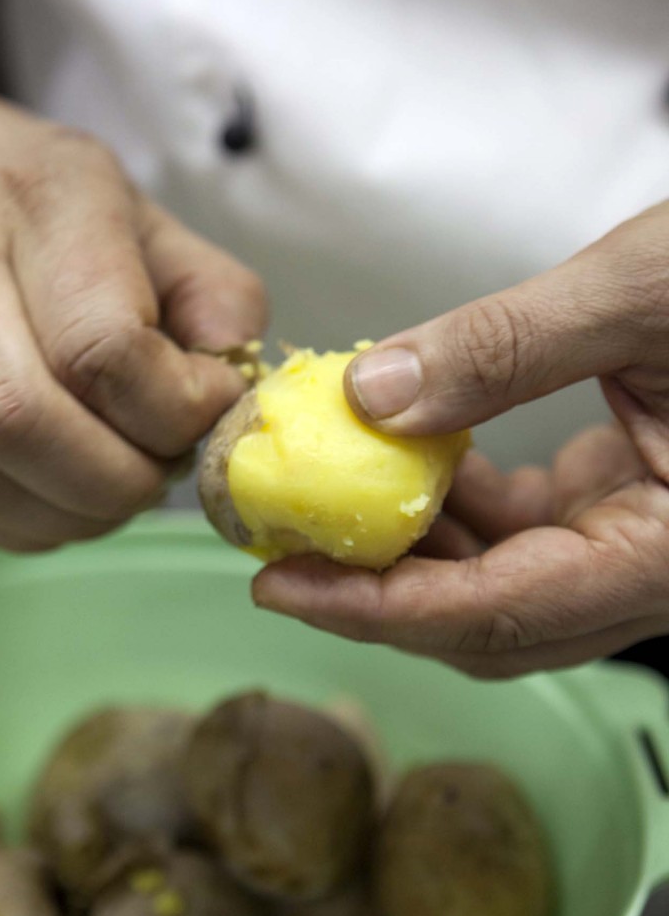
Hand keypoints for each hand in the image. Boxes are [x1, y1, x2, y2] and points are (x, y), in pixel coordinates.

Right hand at [0, 9, 265, 550]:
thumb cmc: (42, 199)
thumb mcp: (147, 214)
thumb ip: (215, 294)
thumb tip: (237, 386)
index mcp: (38, 204)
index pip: (102, 346)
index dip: (176, 407)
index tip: (210, 403)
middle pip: (23, 420)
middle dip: (120, 477)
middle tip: (165, 465)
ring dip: (76, 511)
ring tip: (123, 482)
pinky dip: (32, 525)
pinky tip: (71, 497)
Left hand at [253, 203, 668, 676]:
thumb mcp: (645, 289)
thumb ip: (507, 348)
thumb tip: (373, 396)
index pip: (503, 613)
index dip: (383, 609)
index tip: (284, 583)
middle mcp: (657, 571)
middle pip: (492, 626)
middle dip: (379, 596)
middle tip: (283, 549)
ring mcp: (640, 547)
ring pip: (499, 590)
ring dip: (410, 551)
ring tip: (327, 497)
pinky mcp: (624, 512)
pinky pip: (521, 539)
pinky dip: (453, 510)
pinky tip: (409, 458)